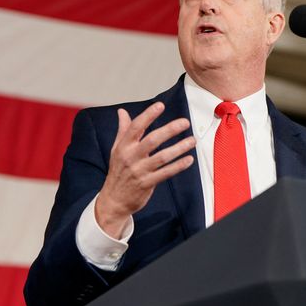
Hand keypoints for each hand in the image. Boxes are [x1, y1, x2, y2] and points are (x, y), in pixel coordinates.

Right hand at [95, 102, 195, 237]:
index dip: (148, 116)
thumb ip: (123, 130)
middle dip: (169, 130)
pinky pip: (166, 173)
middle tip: (184, 122)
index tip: (160, 106)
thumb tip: (121, 112)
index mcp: (124, 146)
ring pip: (162, 157)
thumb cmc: (118, 171)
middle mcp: (131, 157)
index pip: (136, 127)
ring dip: (179, 148)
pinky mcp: (147, 183)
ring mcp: (139, 171)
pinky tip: (189, 159)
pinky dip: (178, 166)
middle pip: (152, 140)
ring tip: (192, 141)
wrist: (113, 200)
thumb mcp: (116, 149)